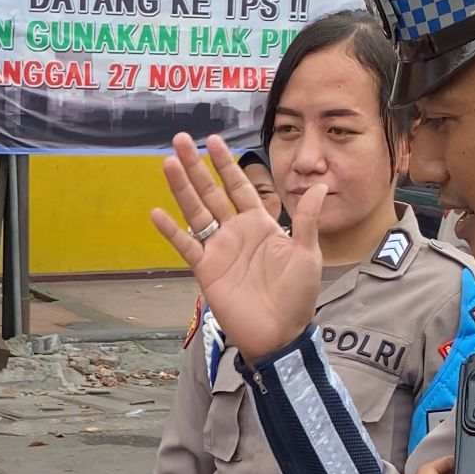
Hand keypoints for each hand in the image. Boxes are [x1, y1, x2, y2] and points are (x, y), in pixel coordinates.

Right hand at [152, 132, 324, 359]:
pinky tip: (157, 213)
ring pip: (195, 212)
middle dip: (196, 166)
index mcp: (260, 224)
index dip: (226, 164)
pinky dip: (171, 231)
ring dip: (182, 188)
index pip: (239, 186)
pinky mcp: (206, 270)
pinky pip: (186, 246)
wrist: (280, 333)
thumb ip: (306, 219)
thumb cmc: (297, 296)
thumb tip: (318, 184)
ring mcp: (218, 250)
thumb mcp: (307, 253)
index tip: (212, 140)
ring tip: (167, 163)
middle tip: (180, 140)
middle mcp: (235, 232)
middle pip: (211, 192)